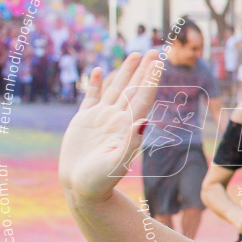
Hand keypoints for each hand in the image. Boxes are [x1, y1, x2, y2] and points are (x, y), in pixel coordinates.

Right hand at [58, 51, 158, 203]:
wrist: (82, 190)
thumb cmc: (101, 181)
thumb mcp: (117, 162)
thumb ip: (130, 142)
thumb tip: (143, 121)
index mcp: (128, 126)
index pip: (143, 97)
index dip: (151, 79)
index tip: (160, 62)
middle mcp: (117, 119)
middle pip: (133, 88)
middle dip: (144, 70)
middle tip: (156, 51)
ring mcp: (101, 118)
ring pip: (116, 89)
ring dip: (126, 71)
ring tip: (136, 54)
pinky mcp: (84, 122)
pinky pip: (92, 98)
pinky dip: (96, 84)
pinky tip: (101, 71)